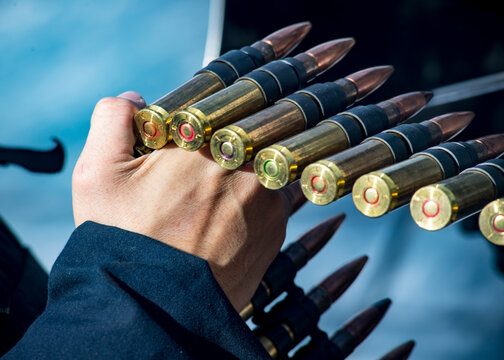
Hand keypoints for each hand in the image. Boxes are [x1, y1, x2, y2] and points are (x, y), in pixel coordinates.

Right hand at [72, 91, 304, 310]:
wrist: (154, 304)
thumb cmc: (123, 238)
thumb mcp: (98, 173)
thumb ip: (114, 119)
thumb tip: (137, 99)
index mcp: (206, 139)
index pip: (216, 106)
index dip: (199, 119)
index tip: (188, 134)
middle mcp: (247, 162)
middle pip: (243, 136)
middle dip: (222, 146)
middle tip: (193, 175)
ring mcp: (269, 196)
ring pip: (260, 166)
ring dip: (242, 173)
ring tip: (205, 203)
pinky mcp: (277, 228)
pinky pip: (273, 199)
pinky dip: (252, 202)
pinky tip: (222, 220)